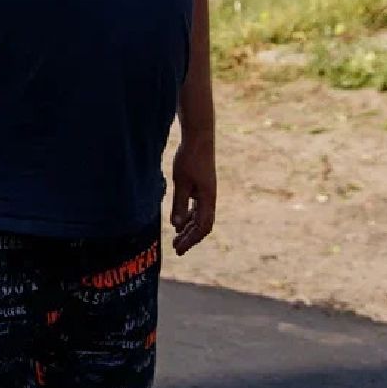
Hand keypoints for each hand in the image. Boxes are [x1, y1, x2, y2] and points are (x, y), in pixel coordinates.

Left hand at [170, 135, 215, 255]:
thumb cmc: (189, 159)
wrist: (199, 138)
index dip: (190, 240)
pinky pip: (198, 207)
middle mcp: (210, 198)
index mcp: (207, 199)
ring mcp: (207, 193)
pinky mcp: (203, 187)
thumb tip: (177, 226)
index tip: (179, 249)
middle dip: (190, 238)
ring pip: (200, 217)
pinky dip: (189, 216)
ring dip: (189, 228)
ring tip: (176, 237)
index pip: (202, 227)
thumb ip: (179, 204)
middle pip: (202, 225)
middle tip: (176, 249)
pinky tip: (180, 220)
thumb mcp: (181, 182)